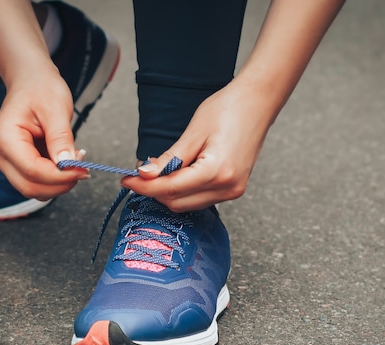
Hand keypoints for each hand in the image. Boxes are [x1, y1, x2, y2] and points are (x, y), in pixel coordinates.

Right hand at [0, 68, 88, 200]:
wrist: (30, 82)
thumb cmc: (41, 89)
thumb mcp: (56, 110)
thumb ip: (61, 140)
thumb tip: (69, 166)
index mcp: (4, 138)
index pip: (33, 171)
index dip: (61, 176)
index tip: (84, 170)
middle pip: (30, 186)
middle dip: (60, 183)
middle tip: (82, 168)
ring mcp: (2, 161)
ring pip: (32, 188)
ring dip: (57, 182)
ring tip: (73, 160)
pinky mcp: (12, 165)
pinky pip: (34, 181)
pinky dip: (52, 178)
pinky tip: (63, 160)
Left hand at [121, 78, 275, 211]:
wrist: (258, 102)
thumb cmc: (229, 109)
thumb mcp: (193, 132)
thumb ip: (169, 159)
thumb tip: (145, 175)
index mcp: (217, 172)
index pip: (170, 189)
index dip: (144, 186)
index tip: (126, 179)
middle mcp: (227, 187)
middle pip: (177, 202)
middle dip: (153, 191)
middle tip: (136, 175)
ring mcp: (233, 191)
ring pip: (188, 204)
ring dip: (168, 192)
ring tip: (155, 173)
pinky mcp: (234, 189)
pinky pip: (200, 198)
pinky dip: (183, 191)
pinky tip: (174, 175)